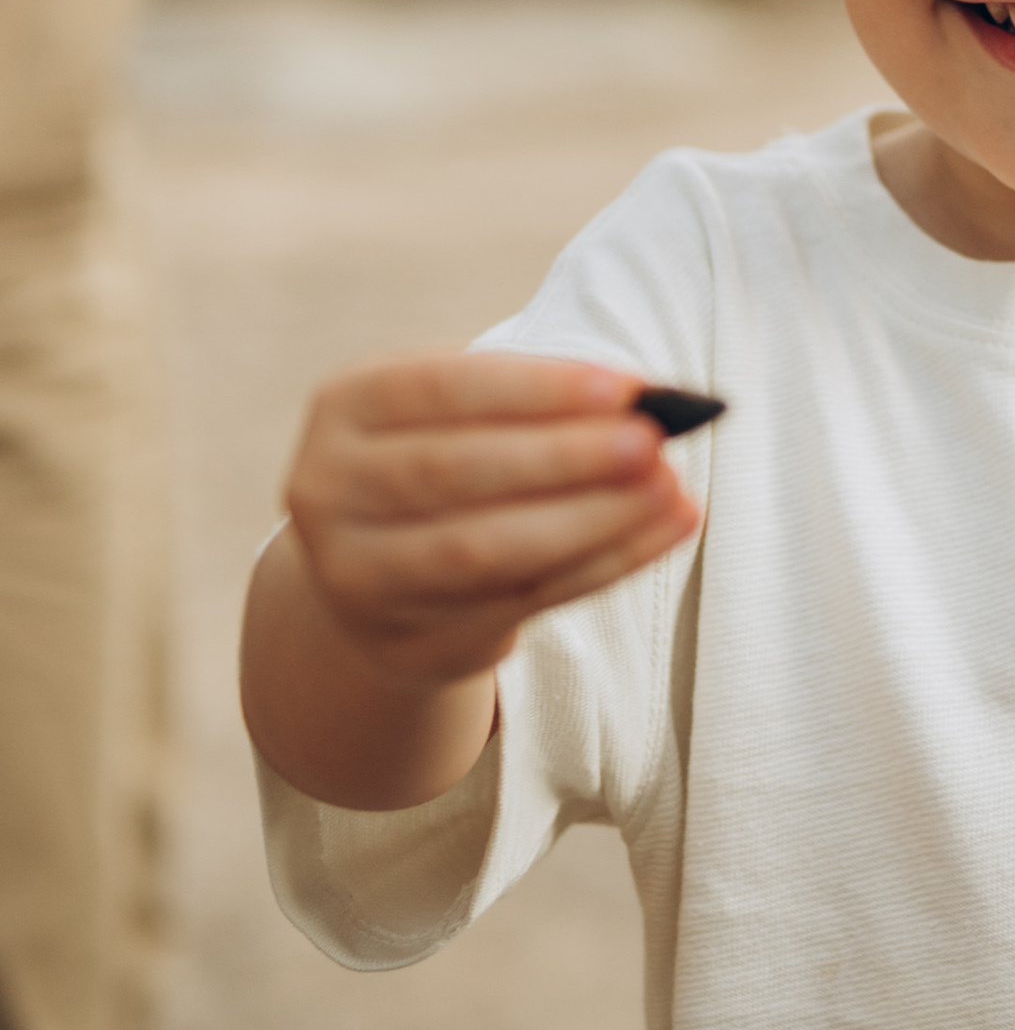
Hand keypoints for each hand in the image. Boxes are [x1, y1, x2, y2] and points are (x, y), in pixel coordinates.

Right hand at [280, 352, 697, 693]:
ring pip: (486, 550)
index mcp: (343, 408)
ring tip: (670, 491)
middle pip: (455, 474)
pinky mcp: (410, 641)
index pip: (440, 388)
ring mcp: (359, 576)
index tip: (627, 387)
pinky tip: (662, 532)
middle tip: (653, 444)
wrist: (381, 580)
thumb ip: (536, 406)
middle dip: (565, 458)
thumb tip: (647, 401)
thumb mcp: (463, 417)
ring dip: (591, 519)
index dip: (536, 388)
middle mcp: (329, 492)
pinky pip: (521, 602)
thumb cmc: (446, 466)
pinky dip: (604, 565)